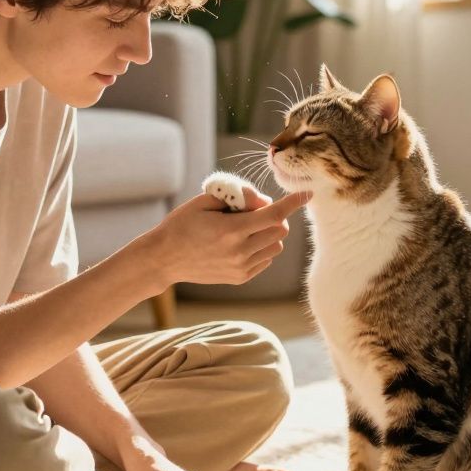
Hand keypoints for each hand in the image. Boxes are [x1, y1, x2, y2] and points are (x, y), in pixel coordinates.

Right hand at [141, 188, 311, 286]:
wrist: (164, 259)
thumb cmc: (181, 225)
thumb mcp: (204, 201)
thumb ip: (236, 197)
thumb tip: (263, 200)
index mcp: (231, 230)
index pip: (273, 215)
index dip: (293, 203)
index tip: (307, 193)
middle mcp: (239, 251)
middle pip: (279, 230)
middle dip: (275, 217)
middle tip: (254, 211)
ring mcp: (241, 268)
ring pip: (275, 246)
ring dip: (269, 233)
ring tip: (245, 228)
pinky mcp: (240, 277)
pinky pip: (265, 260)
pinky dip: (261, 248)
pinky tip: (241, 243)